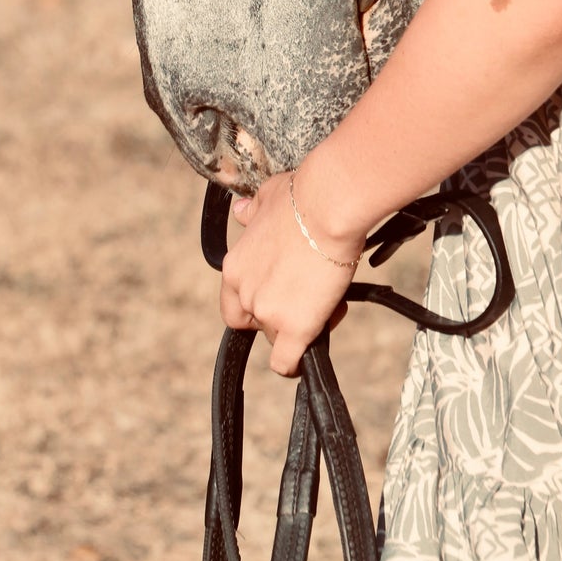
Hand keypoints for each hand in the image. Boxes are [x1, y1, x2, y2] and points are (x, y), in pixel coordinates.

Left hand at [219, 168, 364, 375]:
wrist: (328, 206)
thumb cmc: (303, 196)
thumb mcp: (266, 198)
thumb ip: (251, 211)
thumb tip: (240, 211)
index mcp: (235, 266)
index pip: (232, 302)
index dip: (254, 303)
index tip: (278, 293)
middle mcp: (244, 293)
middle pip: (254, 323)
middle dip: (276, 316)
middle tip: (305, 298)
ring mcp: (267, 313)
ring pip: (274, 339)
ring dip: (295, 329)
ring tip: (325, 306)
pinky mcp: (293, 328)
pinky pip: (286, 362)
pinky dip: (294, 364)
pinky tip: (306, 358)